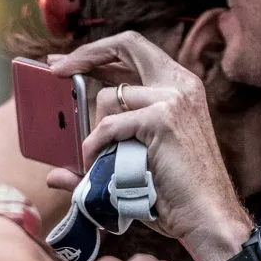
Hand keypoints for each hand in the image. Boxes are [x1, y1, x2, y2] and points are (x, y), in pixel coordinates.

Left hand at [46, 32, 251, 260]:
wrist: (207, 216)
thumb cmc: (177, 196)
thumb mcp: (138, 165)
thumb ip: (101, 159)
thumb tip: (53, 175)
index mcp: (180, 87)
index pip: (135, 51)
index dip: (99, 51)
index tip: (68, 61)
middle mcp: (180, 84)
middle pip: (126, 44)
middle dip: (85, 53)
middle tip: (55, 70)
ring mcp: (174, 98)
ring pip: (109, 98)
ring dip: (94, 131)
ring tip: (96, 160)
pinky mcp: (163, 119)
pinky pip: (108, 127)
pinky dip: (94, 147)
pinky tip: (94, 164)